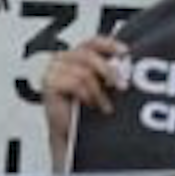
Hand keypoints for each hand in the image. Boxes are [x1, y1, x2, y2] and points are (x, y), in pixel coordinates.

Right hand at [43, 34, 128, 169]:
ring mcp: (53, 70)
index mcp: (74, 56)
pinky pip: (76, 83)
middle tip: (121, 87)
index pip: (92, 42)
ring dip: (98, 92)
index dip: (109, 44)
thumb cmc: (86, 111)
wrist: (71, 133)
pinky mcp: (49, 83)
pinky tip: (89, 105)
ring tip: (103, 106)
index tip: (125, 53)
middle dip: (109, 71)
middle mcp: (62, 60)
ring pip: (84, 72)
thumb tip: (125, 61)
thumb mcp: (101, 86)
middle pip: (89, 55)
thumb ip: (108, 71)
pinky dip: (87, 96)